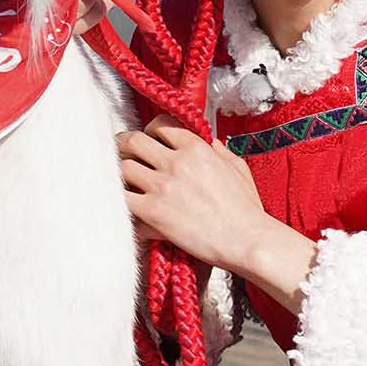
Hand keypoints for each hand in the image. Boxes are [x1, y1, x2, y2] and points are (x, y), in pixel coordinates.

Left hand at [118, 120, 276, 270]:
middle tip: (123, 154)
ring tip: (124, 181)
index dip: (151, 131)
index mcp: (196, 148)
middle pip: (133, 141)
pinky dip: (120, 202)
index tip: (150, 140)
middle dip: (124, 145)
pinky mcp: (152, 212)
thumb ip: (219, 151)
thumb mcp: (238, 168)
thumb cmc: (246, 210)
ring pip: (122, 168)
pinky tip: (126, 207)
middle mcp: (175, 163)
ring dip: (121, 174)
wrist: (246, 240)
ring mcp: (162, 186)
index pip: (160, 125)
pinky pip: (121, 199)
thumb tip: (210, 142)